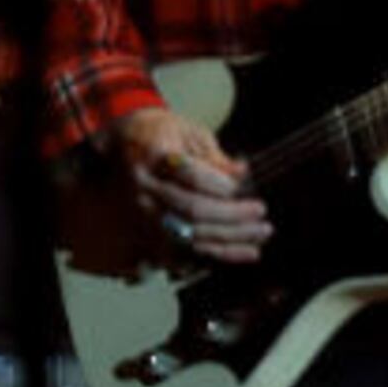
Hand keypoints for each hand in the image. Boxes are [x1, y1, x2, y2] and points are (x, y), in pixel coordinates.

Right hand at [114, 105, 268, 266]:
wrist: (126, 145)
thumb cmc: (166, 134)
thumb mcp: (191, 133)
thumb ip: (215, 156)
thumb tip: (241, 172)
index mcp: (156, 155)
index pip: (190, 176)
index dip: (219, 184)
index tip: (240, 187)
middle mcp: (147, 187)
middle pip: (191, 208)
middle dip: (231, 215)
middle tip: (261, 211)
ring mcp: (145, 212)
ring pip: (190, 234)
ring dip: (229, 239)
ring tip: (260, 235)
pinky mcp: (150, 230)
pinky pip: (186, 249)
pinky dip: (216, 253)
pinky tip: (244, 252)